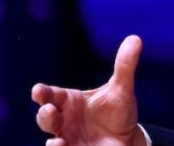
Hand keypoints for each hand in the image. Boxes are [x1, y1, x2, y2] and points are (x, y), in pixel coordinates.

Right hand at [31, 35, 146, 145]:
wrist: (128, 138)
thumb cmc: (119, 111)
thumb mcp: (122, 89)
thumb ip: (125, 66)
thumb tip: (136, 38)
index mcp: (69, 101)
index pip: (51, 94)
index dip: (42, 92)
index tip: (38, 90)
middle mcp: (64, 120)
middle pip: (46, 117)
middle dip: (45, 115)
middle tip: (50, 110)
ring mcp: (67, 139)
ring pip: (52, 142)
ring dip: (52, 143)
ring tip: (58, 142)